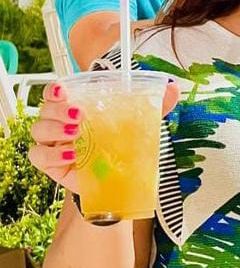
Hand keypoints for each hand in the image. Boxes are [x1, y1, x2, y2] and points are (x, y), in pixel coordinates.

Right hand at [28, 80, 179, 192]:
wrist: (119, 181)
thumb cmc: (123, 147)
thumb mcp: (140, 125)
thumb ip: (155, 105)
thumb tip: (172, 86)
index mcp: (75, 107)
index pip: (55, 92)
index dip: (54, 89)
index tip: (63, 90)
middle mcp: (59, 123)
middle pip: (45, 109)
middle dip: (58, 109)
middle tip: (79, 115)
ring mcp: (53, 144)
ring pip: (38, 130)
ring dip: (54, 129)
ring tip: (76, 134)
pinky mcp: (51, 165)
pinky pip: (39, 156)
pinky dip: (52, 154)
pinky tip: (71, 155)